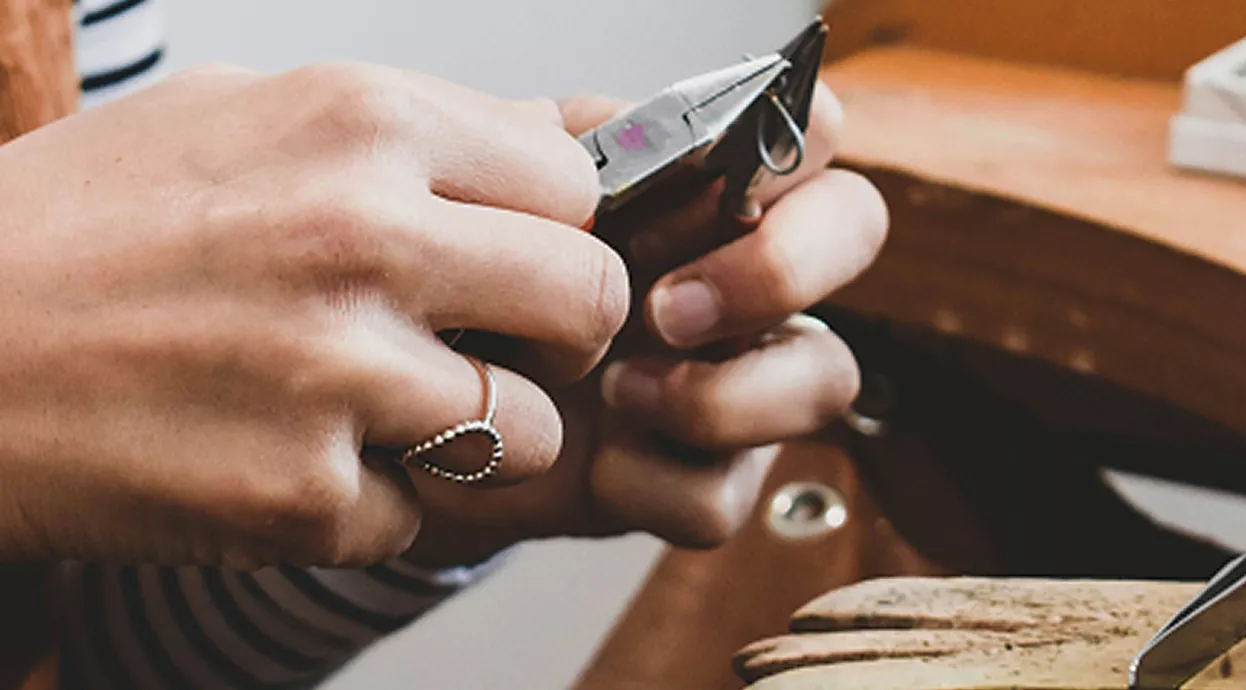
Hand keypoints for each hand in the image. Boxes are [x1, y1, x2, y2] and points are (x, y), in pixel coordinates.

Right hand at [0, 63, 628, 567]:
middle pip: (592, 301)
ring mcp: (334, 376)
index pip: (580, 186)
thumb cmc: (84, 223)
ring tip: (384, 408)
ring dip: (479, 433)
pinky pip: (422, 515)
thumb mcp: (246, 113)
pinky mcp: (298, 497)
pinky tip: (291, 454)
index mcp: (362, 120)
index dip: (563, 231)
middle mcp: (363, 237)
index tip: (523, 255)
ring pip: (531, 430)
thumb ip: (418, 129)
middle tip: (499, 342)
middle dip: (559, 333)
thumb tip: (566, 139)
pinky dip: (373, 499)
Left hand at [404, 83, 888, 565]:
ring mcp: (745, 378)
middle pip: (857, 228)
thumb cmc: (477, 289)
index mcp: (706, 188)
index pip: (809, 128)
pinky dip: (649, 481)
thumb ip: (562, 155)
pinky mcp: (709, 478)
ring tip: (614, 394)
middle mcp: (749, 275)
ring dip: (719, 393)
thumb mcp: (501, 201)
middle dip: (779, 268)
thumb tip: (624, 133)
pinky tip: (592, 464)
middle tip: (667, 307)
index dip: (782, 149)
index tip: (693, 187)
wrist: (425, 412)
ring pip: (827, 377)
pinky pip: (724, 491)